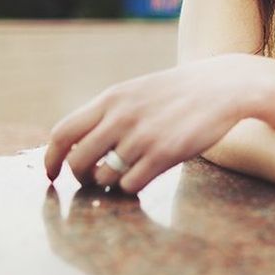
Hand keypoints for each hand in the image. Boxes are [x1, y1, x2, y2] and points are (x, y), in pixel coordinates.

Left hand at [44, 54, 265, 192]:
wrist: (223, 86)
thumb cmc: (179, 93)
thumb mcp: (137, 92)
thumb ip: (110, 112)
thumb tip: (81, 142)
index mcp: (111, 99)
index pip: (63, 132)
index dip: (51, 159)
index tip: (52, 175)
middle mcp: (121, 117)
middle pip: (78, 161)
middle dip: (81, 179)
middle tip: (94, 181)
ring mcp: (142, 136)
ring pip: (104, 177)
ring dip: (109, 185)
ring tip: (123, 179)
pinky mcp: (165, 153)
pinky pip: (131, 184)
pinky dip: (132, 188)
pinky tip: (144, 178)